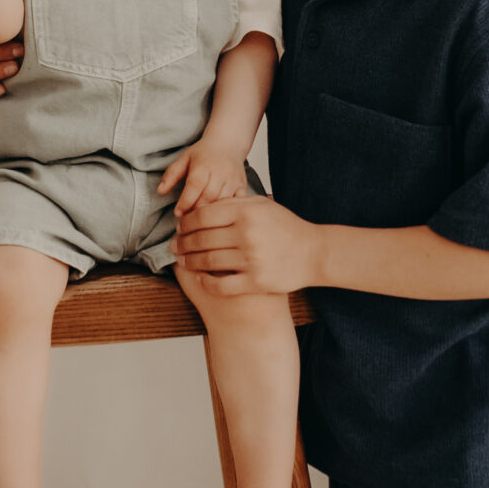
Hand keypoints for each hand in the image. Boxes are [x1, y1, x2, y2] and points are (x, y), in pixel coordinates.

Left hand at [157, 139, 248, 217]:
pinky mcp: (242, 187)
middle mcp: (220, 173)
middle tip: (186, 222)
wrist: (228, 144)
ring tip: (200, 224)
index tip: (178, 213)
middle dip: (196, 212)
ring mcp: (233, 181)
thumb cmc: (204, 153)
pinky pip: (237, 204)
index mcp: (203, 166)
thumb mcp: (184, 159)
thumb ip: (171, 175)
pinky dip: (229, 213)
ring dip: (211, 215)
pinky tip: (220, 219)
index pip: (194, 186)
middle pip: (208, 197)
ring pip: (222, 203)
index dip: (185, 202)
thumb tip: (160, 191)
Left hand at [172, 193, 321, 295]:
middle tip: (174, 246)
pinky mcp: (255, 282)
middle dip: (183, 243)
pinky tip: (200, 278)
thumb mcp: (263, 206)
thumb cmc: (286, 228)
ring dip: (190, 262)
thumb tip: (203, 204)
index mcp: (246, 212)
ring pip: (207, 261)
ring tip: (182, 260)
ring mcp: (251, 259)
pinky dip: (206, 282)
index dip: (186, 222)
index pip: (203, 215)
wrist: (314, 253)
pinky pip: (221, 284)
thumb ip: (234, 203)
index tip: (179, 227)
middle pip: (201, 238)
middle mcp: (247, 234)